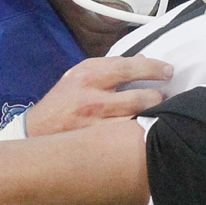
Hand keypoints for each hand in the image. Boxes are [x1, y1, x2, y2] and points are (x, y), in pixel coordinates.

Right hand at [23, 55, 172, 136]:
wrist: (37, 131)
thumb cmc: (62, 101)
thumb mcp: (79, 75)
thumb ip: (109, 67)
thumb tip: (142, 60)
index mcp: (87, 75)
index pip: (127, 66)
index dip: (152, 68)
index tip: (168, 71)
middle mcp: (91, 98)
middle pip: (137, 98)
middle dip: (156, 97)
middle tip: (163, 97)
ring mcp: (94, 124)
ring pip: (135, 120)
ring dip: (150, 117)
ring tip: (156, 114)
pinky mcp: (96, 144)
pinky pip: (126, 138)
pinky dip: (138, 133)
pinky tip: (143, 131)